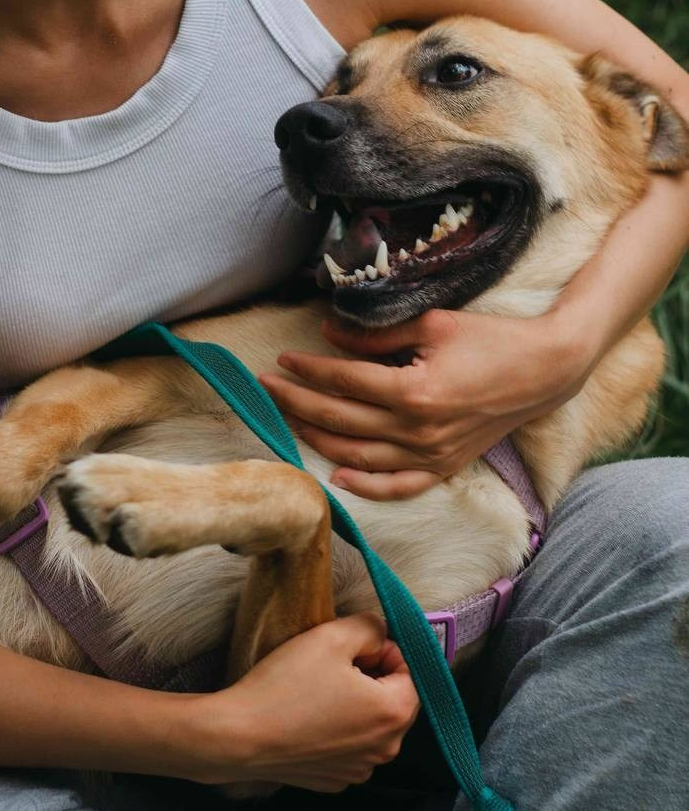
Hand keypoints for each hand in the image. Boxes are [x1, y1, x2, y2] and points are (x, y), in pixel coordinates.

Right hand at [202, 614, 417, 792]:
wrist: (240, 736)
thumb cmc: (287, 685)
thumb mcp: (332, 636)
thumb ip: (370, 626)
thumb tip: (381, 635)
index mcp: (395, 713)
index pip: (412, 670)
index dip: (383, 650)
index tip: (350, 647)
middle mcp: (386, 750)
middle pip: (394, 699)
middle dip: (371, 677)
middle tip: (332, 664)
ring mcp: (360, 770)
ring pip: (371, 723)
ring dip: (355, 703)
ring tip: (317, 690)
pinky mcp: (334, 781)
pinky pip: (349, 745)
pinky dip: (337, 729)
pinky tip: (308, 717)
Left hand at [259, 307, 592, 498]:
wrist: (544, 370)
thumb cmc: (490, 339)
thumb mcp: (432, 324)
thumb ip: (376, 335)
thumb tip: (329, 335)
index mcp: (413, 391)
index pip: (343, 382)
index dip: (307, 370)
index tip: (280, 360)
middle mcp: (418, 429)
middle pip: (340, 420)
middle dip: (296, 403)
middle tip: (266, 389)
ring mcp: (432, 454)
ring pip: (358, 456)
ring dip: (317, 439)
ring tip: (287, 421)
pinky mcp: (445, 466)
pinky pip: (398, 486)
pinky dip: (365, 485)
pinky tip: (337, 475)